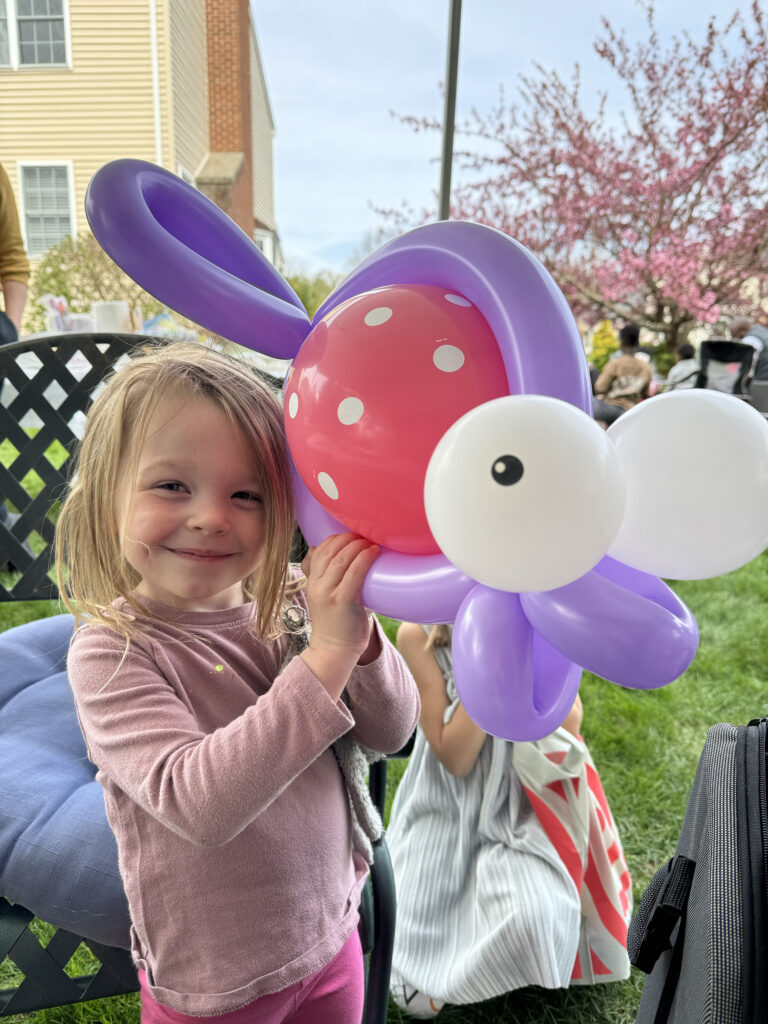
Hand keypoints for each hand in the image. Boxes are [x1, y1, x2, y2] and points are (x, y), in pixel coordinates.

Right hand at [300, 533, 379, 697]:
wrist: (334, 651)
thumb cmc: (336, 622)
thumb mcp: (323, 595)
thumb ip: (320, 574)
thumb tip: (317, 547)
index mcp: (312, 582)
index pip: (320, 550)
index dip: (336, 538)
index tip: (352, 535)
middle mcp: (317, 585)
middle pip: (330, 551)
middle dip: (348, 538)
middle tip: (365, 535)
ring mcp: (329, 594)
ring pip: (341, 560)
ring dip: (358, 546)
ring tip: (371, 541)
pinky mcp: (343, 602)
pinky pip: (353, 574)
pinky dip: (364, 559)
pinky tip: (374, 552)